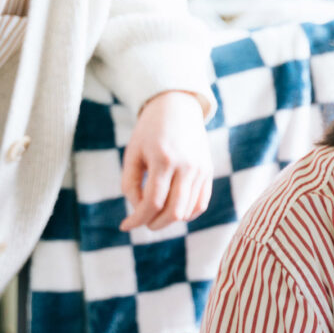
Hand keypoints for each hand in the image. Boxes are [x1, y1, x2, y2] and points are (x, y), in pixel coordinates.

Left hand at [120, 91, 212, 230]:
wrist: (177, 106)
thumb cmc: (149, 130)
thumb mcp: (133, 153)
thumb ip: (130, 183)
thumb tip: (139, 210)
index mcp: (164, 159)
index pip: (152, 203)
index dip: (137, 219)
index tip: (125, 226)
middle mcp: (186, 166)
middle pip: (173, 212)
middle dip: (154, 224)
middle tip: (142, 222)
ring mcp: (201, 169)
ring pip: (187, 211)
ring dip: (168, 219)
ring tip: (154, 213)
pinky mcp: (208, 170)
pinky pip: (201, 203)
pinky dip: (187, 213)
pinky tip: (172, 210)